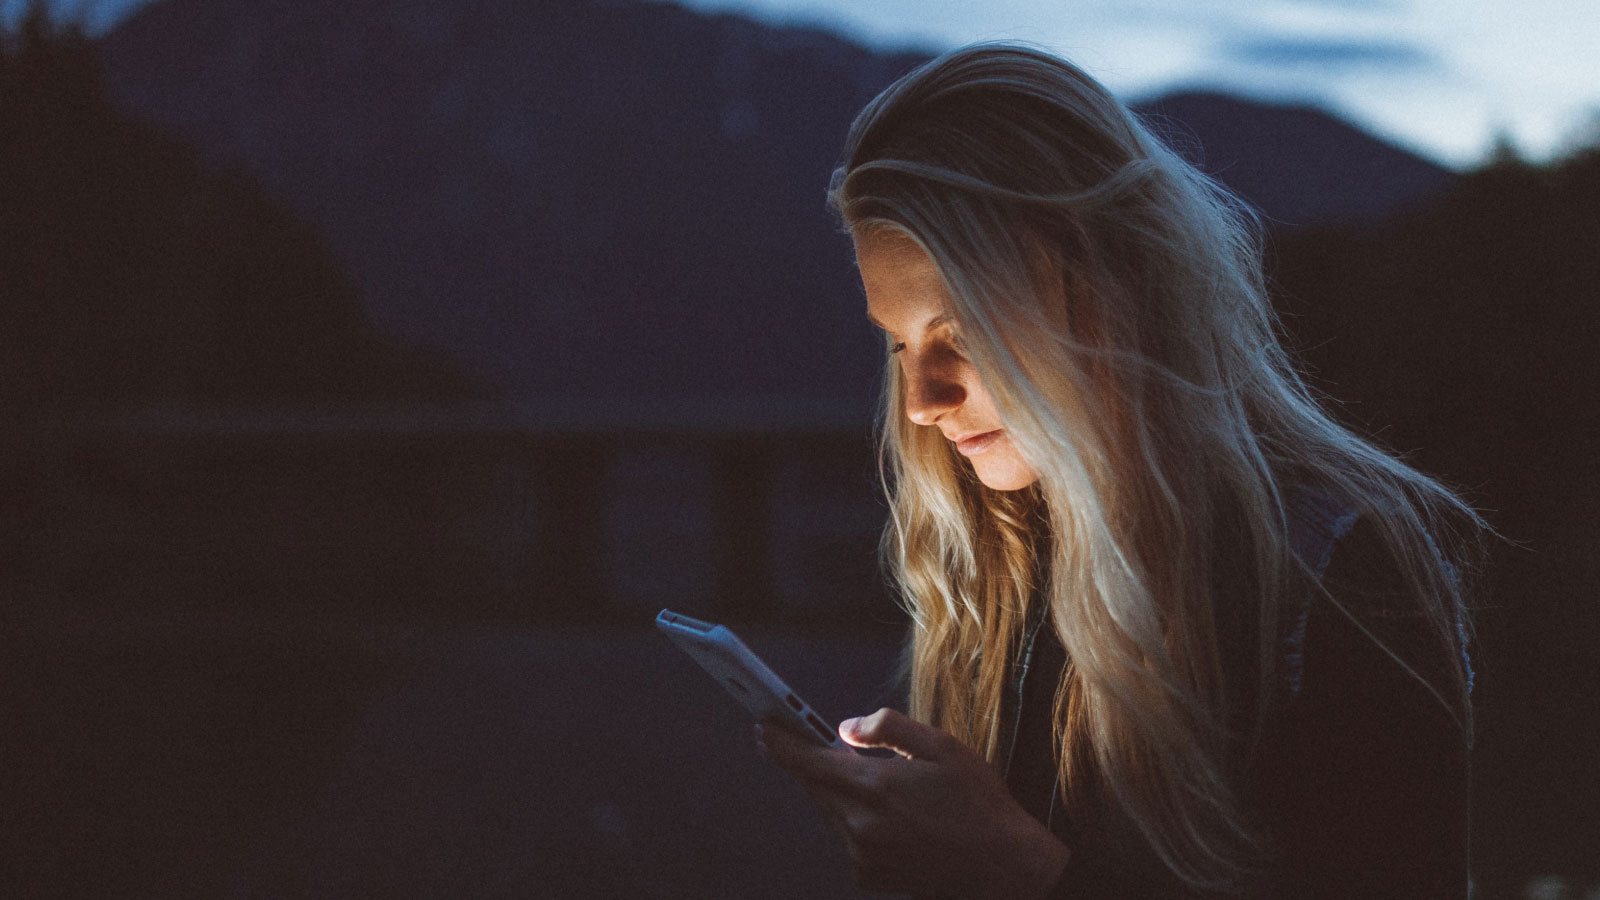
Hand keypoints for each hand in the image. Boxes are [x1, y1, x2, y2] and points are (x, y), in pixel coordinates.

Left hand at [757, 708, 1070, 898]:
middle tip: (831, 747)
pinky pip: (847, 838)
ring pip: (831, 812)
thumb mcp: (942, 747)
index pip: (807, 761)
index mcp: (875, 786)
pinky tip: (894, 818)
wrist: (1002, 867)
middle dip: (817, 765)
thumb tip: (846, 728)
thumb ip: (887, 729)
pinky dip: (857, 822)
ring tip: (884, 787)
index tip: (763, 726)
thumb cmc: (977, 803)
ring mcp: (861, 854)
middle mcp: (860, 824)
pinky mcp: (867, 875)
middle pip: (815, 786)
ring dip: (841, 794)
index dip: (780, 742)